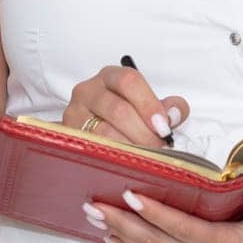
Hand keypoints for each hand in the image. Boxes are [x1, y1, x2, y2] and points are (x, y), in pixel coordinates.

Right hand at [61, 64, 188, 149]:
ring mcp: (73, 114)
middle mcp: (87, 91)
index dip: (149, 104)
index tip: (164, 127)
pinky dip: (114, 159)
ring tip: (147, 159)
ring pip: (104, 133)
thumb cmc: (124, 118)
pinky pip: (92, 150)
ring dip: (131, 149)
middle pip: (118, 110)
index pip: (129, 81)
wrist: (90, 133)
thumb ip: (166, 108)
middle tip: (160, 150)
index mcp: (110, 77)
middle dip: (144, 133)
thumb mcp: (146, 107)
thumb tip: (175, 113)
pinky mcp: (67, 137)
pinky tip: (128, 165)